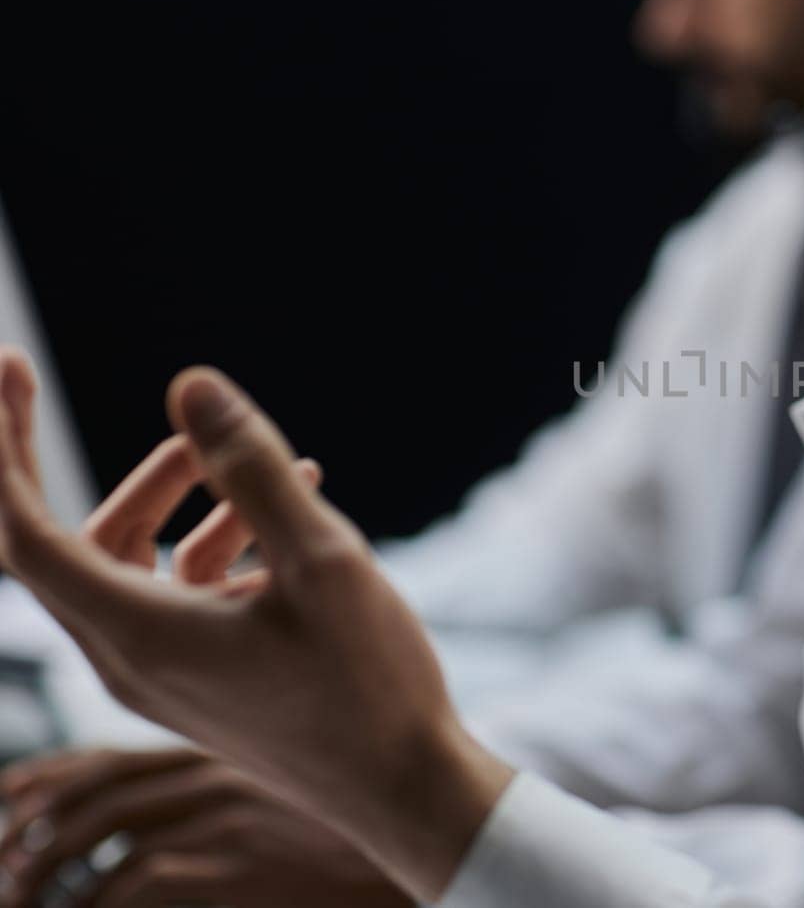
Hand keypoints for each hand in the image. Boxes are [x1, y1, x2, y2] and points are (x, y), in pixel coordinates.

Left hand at [0, 351, 513, 902]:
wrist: (405, 790)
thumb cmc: (369, 683)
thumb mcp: (322, 561)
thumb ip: (252, 469)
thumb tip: (189, 385)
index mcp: (139, 635)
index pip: (23, 536)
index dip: (3, 449)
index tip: (12, 371)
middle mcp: (132, 660)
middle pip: (75, 546)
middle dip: (103, 469)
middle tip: (111, 400)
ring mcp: (167, 677)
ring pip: (137, 569)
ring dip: (187, 506)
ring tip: (274, 463)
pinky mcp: (205, 684)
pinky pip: (183, 599)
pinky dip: (222, 548)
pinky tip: (294, 516)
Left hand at [0, 749, 407, 907]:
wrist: (431, 839)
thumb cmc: (365, 817)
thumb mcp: (287, 789)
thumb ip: (233, 791)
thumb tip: (164, 834)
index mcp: (224, 745)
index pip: (114, 752)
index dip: (48, 776)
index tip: (6, 801)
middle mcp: (217, 771)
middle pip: (93, 790)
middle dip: (28, 827)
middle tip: (0, 870)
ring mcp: (226, 817)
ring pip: (97, 839)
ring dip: (45, 876)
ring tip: (24, 903)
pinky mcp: (236, 865)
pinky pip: (132, 887)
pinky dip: (93, 904)